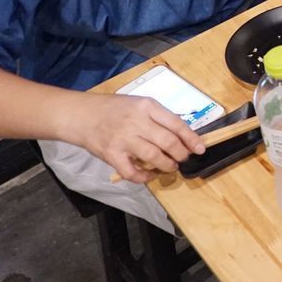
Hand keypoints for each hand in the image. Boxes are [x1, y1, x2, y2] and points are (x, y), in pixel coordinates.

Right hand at [76, 93, 204, 183]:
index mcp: (147, 106)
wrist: (81, 115)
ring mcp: (124, 139)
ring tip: (171, 167)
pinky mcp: (112, 155)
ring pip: (154, 157)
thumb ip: (158, 117)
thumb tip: (181, 134)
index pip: (176, 124)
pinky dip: (143, 178)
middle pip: (168, 142)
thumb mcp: (139, 103)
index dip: (191, 139)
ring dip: (166, 165)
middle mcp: (137, 122)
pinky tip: (149, 176)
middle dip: (181, 154)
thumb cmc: (113, 108)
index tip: (200, 148)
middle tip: (183, 159)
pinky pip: (132, 172)